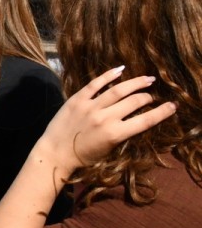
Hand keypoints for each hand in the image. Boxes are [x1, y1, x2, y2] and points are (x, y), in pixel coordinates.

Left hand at [35, 68, 176, 172]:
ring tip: (147, 79)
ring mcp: (90, 107)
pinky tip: (120, 70)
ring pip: (118, 90)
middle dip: (147, 97)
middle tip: (152, 94)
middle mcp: (105, 118)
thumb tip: (137, 118)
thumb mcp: (109, 149)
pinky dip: (109, 75)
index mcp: (116, 134)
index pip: (146, 120)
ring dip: (135, 83)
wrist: (55, 153)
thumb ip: (123, 133)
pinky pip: (95, 84)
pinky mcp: (77, 100)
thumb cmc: (83, 157)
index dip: (162, 112)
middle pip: (134, 101)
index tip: (172, 105)